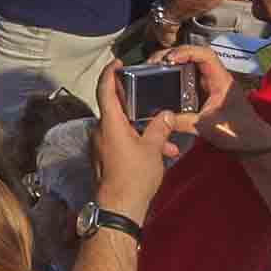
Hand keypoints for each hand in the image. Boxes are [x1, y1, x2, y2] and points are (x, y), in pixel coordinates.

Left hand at [88, 67, 182, 212]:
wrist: (119, 207)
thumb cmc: (135, 175)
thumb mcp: (153, 149)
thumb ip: (160, 128)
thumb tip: (167, 114)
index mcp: (109, 123)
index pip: (105, 89)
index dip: (110, 73)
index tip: (117, 63)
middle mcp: (100, 130)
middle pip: (117, 110)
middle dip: (139, 110)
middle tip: (156, 106)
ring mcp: (100, 145)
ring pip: (124, 130)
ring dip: (145, 133)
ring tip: (169, 145)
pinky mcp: (104, 158)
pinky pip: (122, 143)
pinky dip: (138, 144)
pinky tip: (159, 155)